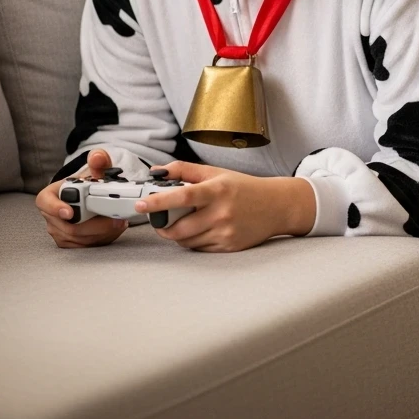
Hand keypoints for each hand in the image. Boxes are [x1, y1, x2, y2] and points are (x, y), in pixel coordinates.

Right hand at [34, 149, 128, 248]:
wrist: (91, 198)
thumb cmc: (88, 184)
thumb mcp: (94, 170)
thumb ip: (99, 161)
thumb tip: (98, 157)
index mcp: (51, 195)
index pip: (45, 202)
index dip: (55, 208)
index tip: (69, 212)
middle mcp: (51, 215)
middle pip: (69, 226)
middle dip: (94, 225)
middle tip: (115, 220)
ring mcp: (59, 231)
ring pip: (80, 238)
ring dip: (102, 233)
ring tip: (119, 223)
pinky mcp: (69, 242)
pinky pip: (85, 246)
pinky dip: (102, 239)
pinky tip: (113, 230)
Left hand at [135, 161, 316, 252]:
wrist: (277, 206)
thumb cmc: (245, 187)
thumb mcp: (216, 173)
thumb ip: (185, 170)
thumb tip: (157, 172)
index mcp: (217, 190)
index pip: (183, 196)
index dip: (159, 201)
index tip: (141, 204)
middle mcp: (221, 212)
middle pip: (179, 227)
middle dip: (163, 226)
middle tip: (159, 220)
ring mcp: (226, 232)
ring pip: (187, 241)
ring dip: (177, 234)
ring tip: (183, 223)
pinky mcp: (229, 246)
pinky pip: (200, 248)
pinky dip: (193, 241)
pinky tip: (200, 230)